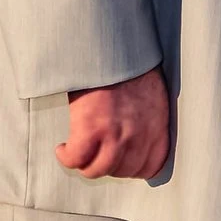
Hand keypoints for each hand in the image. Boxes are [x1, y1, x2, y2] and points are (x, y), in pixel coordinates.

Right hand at [56, 65, 171, 180]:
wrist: (112, 49)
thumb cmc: (129, 65)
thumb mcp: (152, 96)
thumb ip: (148, 120)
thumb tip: (137, 133)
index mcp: (157, 127)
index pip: (151, 166)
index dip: (133, 168)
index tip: (120, 161)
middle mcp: (139, 136)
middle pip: (123, 171)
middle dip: (108, 167)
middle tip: (94, 155)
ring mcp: (115, 135)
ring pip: (98, 170)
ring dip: (85, 165)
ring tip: (77, 154)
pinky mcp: (91, 129)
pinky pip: (76, 159)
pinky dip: (67, 157)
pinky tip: (63, 149)